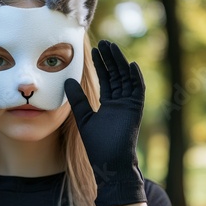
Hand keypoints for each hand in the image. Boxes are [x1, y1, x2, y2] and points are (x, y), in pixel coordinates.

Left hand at [65, 41, 145, 205]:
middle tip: (104, 43)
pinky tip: (132, 65)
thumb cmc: (96, 144)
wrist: (108, 163)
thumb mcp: (83, 117)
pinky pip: (138, 91)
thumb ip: (77, 99)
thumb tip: (66, 80)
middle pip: (117, 75)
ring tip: (112, 47)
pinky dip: (136, 78)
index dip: (102, 65)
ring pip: (126, 79)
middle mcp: (121, 102)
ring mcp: (129, 105)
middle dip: (111, 59)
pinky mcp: (136, 110)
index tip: (95, 51)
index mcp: (109, 104)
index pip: (107, 79)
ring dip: (121, 63)